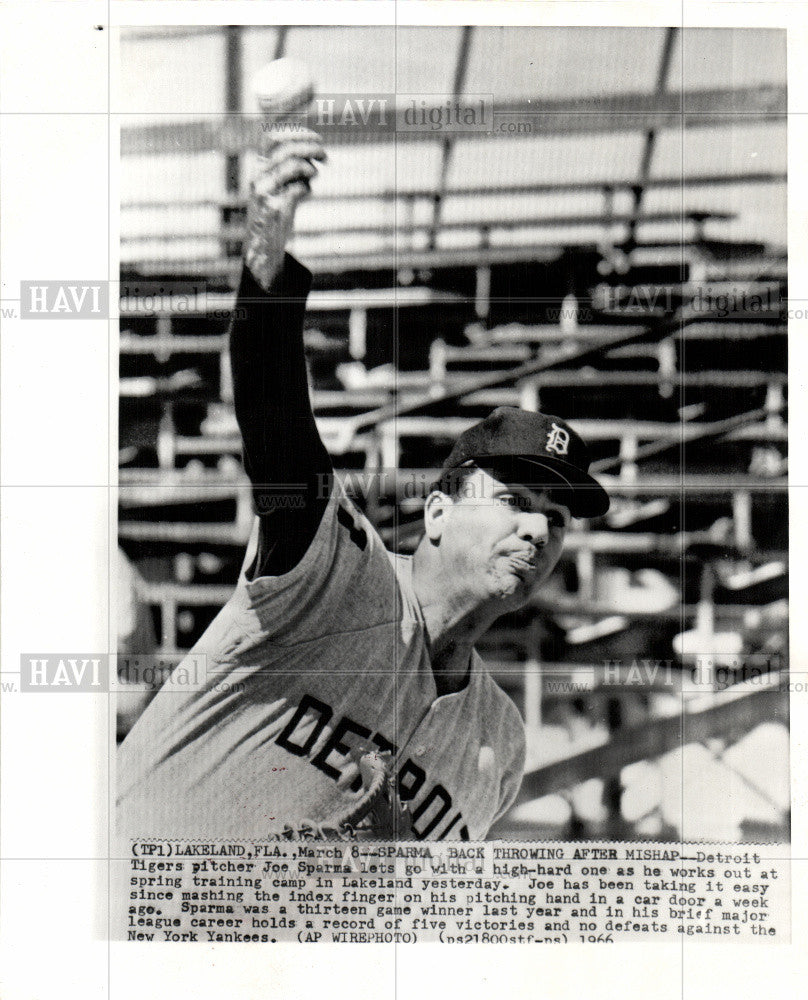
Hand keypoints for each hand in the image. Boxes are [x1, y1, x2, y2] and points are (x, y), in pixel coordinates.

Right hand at [244, 128, 325, 289]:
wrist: (264, 244)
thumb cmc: (275, 209)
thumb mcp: (279, 183)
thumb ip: (291, 164)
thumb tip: (314, 143)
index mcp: (258, 166)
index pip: (271, 135)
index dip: (292, 125)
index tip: (313, 132)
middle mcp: (258, 176)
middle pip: (286, 147)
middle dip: (310, 145)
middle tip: (324, 153)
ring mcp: (265, 193)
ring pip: (294, 165)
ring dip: (311, 166)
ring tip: (316, 171)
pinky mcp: (275, 209)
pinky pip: (299, 188)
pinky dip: (307, 187)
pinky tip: (306, 191)